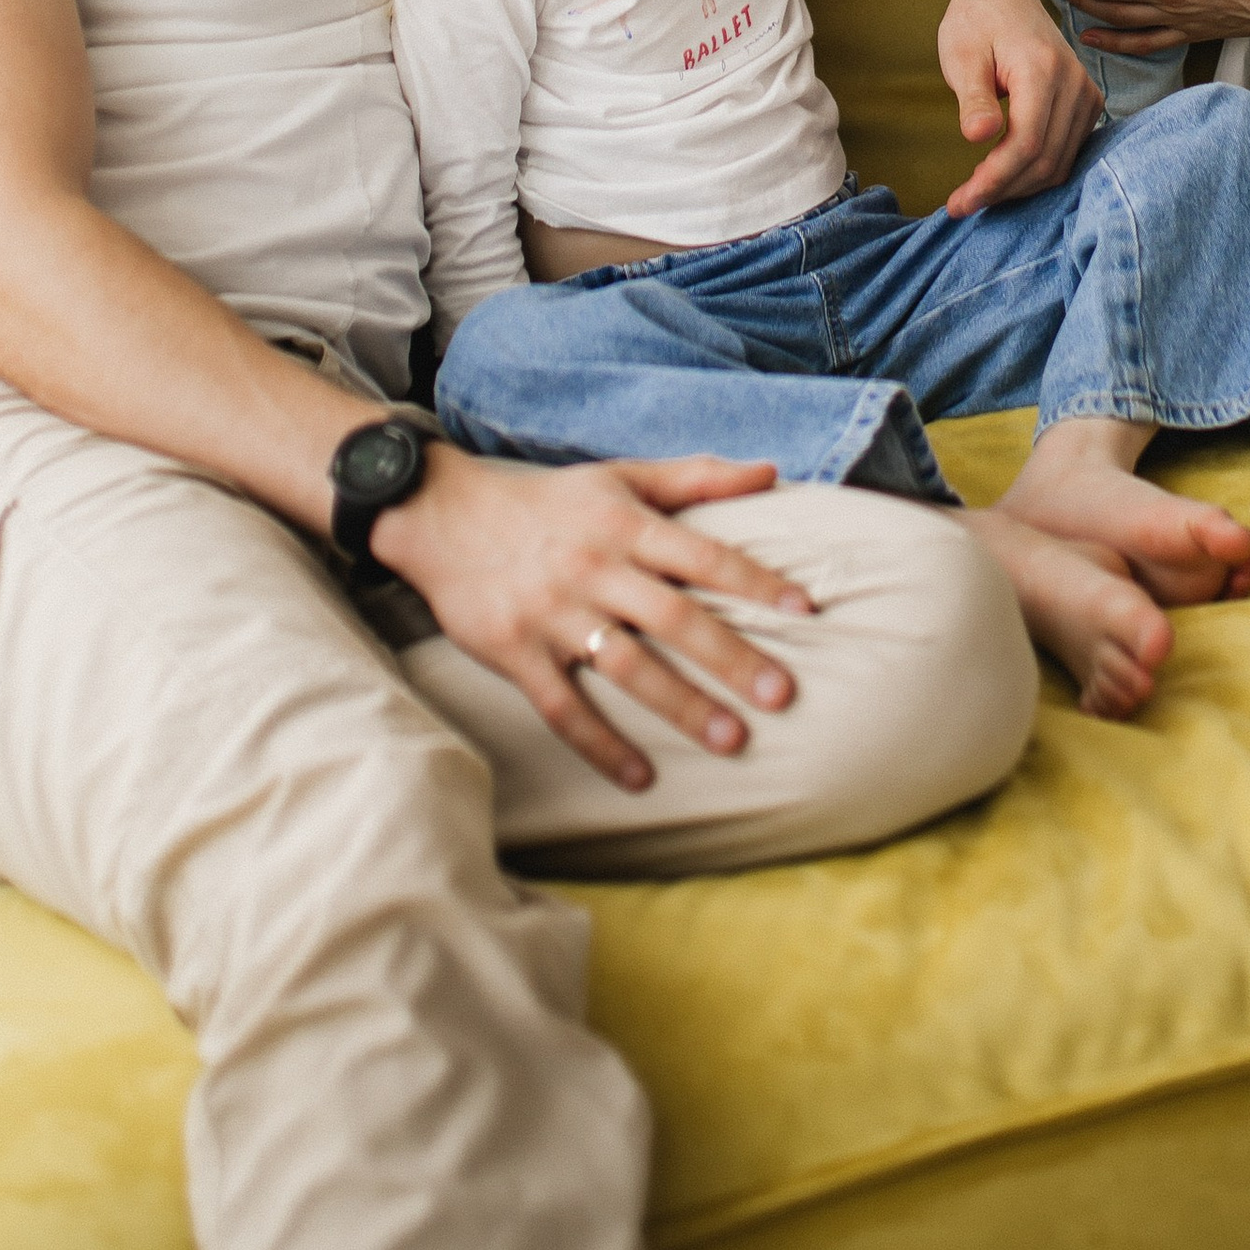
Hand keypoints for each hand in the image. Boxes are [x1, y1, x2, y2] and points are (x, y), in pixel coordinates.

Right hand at [376, 446, 814, 792]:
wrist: (444, 516)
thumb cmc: (549, 501)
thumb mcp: (621, 477)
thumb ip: (697, 478)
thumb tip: (773, 471)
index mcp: (624, 526)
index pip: (702, 555)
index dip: (755, 580)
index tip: (804, 610)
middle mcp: (594, 569)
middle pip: (674, 617)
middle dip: (731, 657)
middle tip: (783, 695)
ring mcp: (553, 615)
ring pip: (626, 667)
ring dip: (681, 706)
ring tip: (732, 741)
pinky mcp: (515, 653)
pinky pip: (563, 707)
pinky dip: (602, 744)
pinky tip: (642, 778)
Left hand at [932, 0, 1103, 215]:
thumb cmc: (976, 21)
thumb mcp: (961, 55)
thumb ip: (973, 97)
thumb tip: (977, 137)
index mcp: (1043, 68)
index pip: (1026, 144)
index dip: (993, 181)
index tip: (959, 203)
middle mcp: (1075, 82)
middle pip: (1046, 160)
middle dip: (1002, 190)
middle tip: (961, 205)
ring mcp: (1087, 93)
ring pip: (1060, 163)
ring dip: (1019, 187)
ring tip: (978, 193)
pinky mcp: (1088, 102)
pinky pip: (1068, 152)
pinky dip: (1037, 172)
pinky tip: (1005, 177)